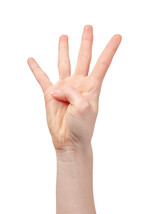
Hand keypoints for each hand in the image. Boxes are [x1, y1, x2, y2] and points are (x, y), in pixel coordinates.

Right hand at [27, 25, 121, 151]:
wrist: (69, 140)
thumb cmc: (81, 127)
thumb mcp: (83, 108)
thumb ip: (71, 93)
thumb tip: (57, 88)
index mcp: (91, 87)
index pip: (102, 63)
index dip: (110, 49)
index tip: (117, 36)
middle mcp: (78, 84)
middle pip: (83, 57)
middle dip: (86, 42)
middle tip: (88, 27)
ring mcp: (64, 88)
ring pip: (63, 63)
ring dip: (64, 49)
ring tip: (64, 36)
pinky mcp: (50, 94)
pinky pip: (42, 78)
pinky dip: (36, 69)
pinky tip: (32, 60)